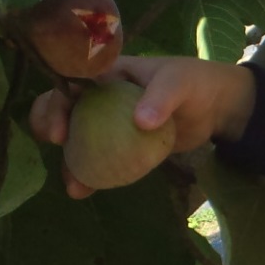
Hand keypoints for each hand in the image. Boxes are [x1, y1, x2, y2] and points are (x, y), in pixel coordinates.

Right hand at [29, 55, 255, 197]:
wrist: (216, 107)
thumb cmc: (195, 84)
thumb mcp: (179, 84)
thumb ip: (161, 98)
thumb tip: (140, 122)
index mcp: (109, 74)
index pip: (72, 82)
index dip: (57, 102)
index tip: (60, 132)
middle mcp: (102, 95)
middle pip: (63, 106)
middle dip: (48, 123)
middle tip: (56, 145)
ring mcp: (109, 120)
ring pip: (77, 136)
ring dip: (67, 158)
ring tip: (72, 185)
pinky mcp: (122, 143)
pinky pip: (98, 156)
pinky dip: (89, 172)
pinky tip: (83, 190)